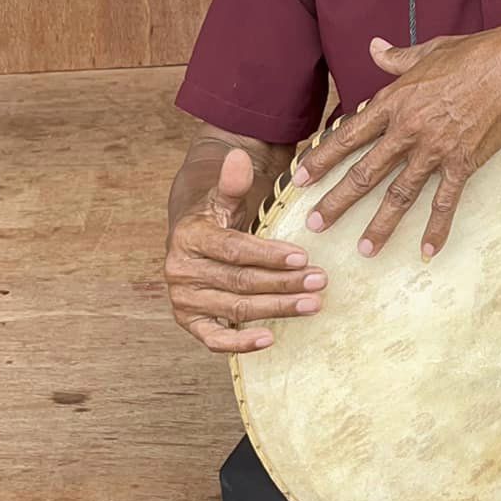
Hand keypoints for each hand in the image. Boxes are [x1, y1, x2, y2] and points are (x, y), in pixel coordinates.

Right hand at [165, 147, 327, 354]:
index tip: (303, 256)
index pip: (234, 249)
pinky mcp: (190, 323)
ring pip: (236, 309)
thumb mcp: (223, 198)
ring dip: (277, 309)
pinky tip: (270, 339)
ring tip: (312, 304)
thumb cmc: (217, 220)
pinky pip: (214, 340)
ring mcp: (184, 300)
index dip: (269, 255)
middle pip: (241, 281)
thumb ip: (232, 182)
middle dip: (284, 282)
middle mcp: (180, 271)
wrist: (191, 243)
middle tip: (320, 281)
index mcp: (188, 236)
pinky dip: (240, 343)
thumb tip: (239, 156)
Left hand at [291, 28, 500, 257]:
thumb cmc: (470, 55)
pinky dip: (437, 228)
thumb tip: (374, 46)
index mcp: (394, 103)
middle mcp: (407, 131)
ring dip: (380, 225)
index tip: (299, 178)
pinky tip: (428, 250)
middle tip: (315, 225)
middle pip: (364, 173)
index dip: (320, 159)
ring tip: (364, 249)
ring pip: (399, 194)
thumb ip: (396, 57)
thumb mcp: (426, 52)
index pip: (347, 136)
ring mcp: (434, 150)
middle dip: (337, 202)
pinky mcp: (461, 163)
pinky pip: (445, 201)